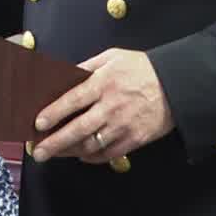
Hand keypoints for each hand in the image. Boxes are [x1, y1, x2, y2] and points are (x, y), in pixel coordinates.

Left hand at [30, 49, 170, 164]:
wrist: (177, 85)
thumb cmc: (142, 69)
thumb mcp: (113, 58)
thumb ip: (87, 67)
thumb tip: (64, 77)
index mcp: (104, 83)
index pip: (73, 100)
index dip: (53, 113)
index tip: (38, 124)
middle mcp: (112, 107)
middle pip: (78, 129)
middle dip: (55, 143)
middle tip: (38, 152)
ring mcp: (123, 125)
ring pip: (90, 145)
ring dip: (69, 152)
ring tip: (54, 154)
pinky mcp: (135, 139)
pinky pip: (108, 154)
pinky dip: (92, 157)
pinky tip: (81, 156)